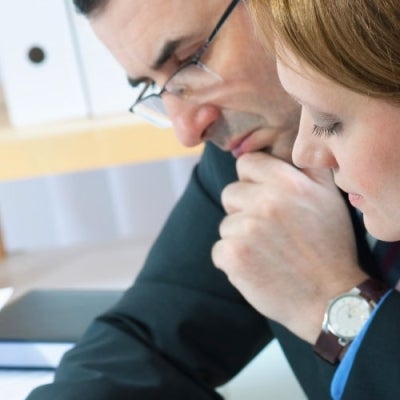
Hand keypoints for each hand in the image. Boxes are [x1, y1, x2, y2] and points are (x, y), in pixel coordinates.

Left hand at [212, 152, 367, 342]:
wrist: (330, 299)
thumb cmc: (330, 247)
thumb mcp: (329, 198)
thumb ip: (307, 167)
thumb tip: (288, 145)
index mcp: (288, 183)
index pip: (247, 163)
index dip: (252, 180)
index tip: (262, 196)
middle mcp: (265, 202)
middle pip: (230, 193)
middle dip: (244, 210)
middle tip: (269, 231)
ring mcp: (246, 229)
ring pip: (226, 225)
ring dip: (240, 238)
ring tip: (267, 253)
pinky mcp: (233, 256)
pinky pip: (219, 250)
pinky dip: (233, 261)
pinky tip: (257, 268)